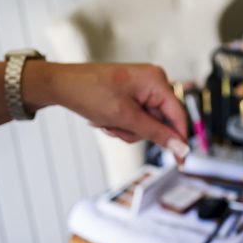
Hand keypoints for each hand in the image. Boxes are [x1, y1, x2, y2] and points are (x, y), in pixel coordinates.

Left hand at [25, 62, 189, 155]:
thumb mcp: (125, 118)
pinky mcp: (132, 92)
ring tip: (106, 122)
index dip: (179, 139)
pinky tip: (105, 119)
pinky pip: (136, 116)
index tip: (181, 161)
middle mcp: (153, 81)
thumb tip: (180, 146)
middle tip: (116, 129)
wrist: (61, 85)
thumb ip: (156, 133)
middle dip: (137, 131)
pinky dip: (121, 123)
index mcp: (157, 81)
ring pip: (146, 122)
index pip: (177, 115)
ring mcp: (142, 86)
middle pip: (160, 120)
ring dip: (126, 129)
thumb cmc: (90, 93)